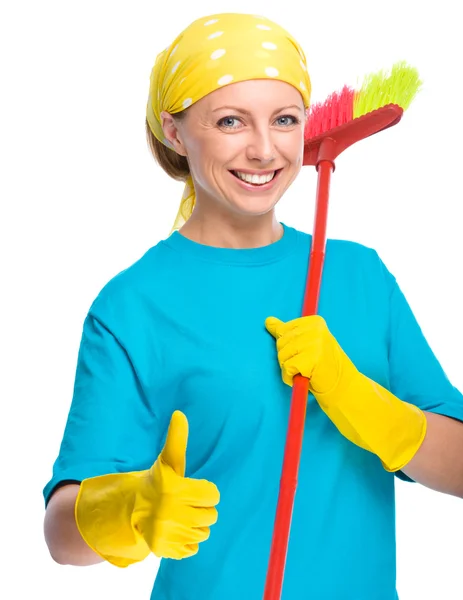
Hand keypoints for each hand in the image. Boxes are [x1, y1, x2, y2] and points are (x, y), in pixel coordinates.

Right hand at [75, 411, 219, 566]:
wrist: (132, 510)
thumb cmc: (158, 482)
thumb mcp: (168, 461)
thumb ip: (177, 439)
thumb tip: (179, 413)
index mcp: (175, 489)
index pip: (213, 495)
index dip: (205, 491)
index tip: (191, 489)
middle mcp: (171, 513)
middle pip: (211, 516)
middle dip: (201, 509)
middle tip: (185, 504)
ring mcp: (168, 534)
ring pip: (203, 533)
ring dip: (195, 525)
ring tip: (180, 517)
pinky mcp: (166, 550)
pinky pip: (193, 548)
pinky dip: (187, 541)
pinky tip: (176, 531)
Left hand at [265, 315, 426, 471]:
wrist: (344, 387)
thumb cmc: (323, 366)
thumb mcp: (307, 343)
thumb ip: (288, 332)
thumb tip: (268, 321)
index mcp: (315, 321)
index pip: (283, 330)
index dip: (289, 347)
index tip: (305, 353)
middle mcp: (316, 329)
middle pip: (280, 342)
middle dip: (287, 358)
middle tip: (306, 365)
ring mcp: (314, 343)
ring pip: (282, 356)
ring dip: (289, 369)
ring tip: (307, 372)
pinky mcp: (311, 358)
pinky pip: (287, 368)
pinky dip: (290, 378)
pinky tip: (305, 378)